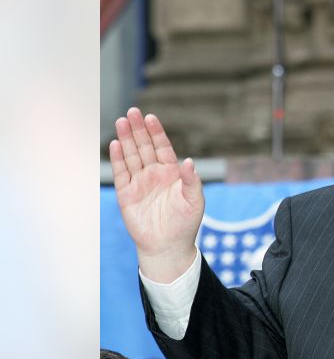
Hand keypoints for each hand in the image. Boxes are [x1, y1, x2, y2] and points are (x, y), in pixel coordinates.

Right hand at [109, 107, 203, 281]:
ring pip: (131, 156)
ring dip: (126, 139)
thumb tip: (189, 161)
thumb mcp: (194, 201)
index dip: (156, 132)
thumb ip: (192, 180)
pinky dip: (117, 159)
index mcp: (172, 173)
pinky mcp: (126, 194)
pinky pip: (121, 173)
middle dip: (138, 129)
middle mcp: (154, 174)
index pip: (162, 147)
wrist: (168, 246)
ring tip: (121, 121)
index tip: (151, 117)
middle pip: (144, 147)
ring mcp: (139, 183)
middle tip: (132, 112)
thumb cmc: (185, 223)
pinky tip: (115, 145)